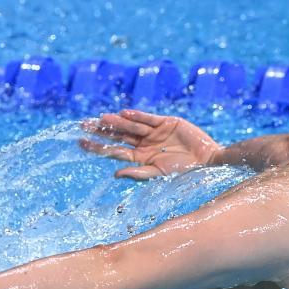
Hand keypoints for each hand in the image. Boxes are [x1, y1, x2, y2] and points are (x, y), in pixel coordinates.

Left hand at [79, 109, 222, 178]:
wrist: (207, 160)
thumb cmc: (184, 171)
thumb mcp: (159, 173)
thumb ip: (138, 172)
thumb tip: (115, 174)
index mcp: (140, 158)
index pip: (114, 151)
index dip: (97, 147)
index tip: (80, 142)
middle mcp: (144, 144)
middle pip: (118, 136)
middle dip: (101, 131)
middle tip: (83, 125)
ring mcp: (154, 132)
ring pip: (131, 126)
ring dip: (117, 122)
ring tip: (101, 118)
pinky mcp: (166, 122)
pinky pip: (148, 118)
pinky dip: (137, 116)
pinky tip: (123, 114)